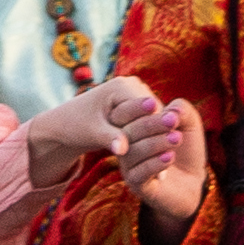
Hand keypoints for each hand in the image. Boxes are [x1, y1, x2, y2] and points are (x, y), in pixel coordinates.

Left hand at [25, 75, 172, 202]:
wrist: (69, 123)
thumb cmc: (77, 126)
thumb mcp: (92, 133)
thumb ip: (110, 139)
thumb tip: (122, 150)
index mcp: (120, 86)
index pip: (147, 108)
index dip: (158, 126)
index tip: (173, 142)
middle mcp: (131, 85)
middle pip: (154, 111)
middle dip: (160, 132)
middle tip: (175, 152)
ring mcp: (135, 93)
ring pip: (154, 117)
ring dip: (160, 136)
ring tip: (170, 158)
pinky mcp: (136, 104)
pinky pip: (149, 120)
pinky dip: (153, 136)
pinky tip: (162, 156)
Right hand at [114, 94, 214, 241]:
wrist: (194, 180)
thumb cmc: (187, 148)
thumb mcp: (188, 123)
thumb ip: (182, 110)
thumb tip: (172, 108)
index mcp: (132, 127)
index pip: (124, 114)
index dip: (136, 108)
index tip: (154, 103)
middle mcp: (126, 146)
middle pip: (127, 132)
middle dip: (150, 124)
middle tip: (171, 121)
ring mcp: (129, 166)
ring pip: (133, 153)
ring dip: (156, 143)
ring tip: (176, 139)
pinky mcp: (136, 185)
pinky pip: (139, 173)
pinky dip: (155, 163)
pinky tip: (170, 157)